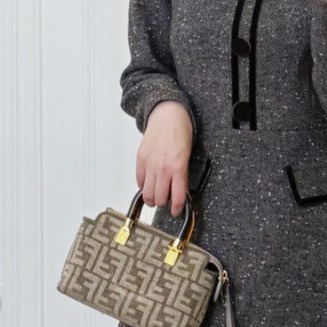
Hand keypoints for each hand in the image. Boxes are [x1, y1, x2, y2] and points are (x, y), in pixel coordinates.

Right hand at [136, 100, 192, 214]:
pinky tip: (148, 184)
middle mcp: (163, 169)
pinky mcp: (140, 160)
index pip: (176, 197)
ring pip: (147, 193)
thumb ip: (181, 174)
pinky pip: (139, 180)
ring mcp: (150, 165)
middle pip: (159, 199)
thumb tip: (178, 190)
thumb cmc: (180, 132)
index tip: (176, 211)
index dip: (176, 208)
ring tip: (155, 197)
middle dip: (163, 204)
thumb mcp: (187, 156)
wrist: (167, 115)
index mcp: (178, 168)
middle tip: (166, 202)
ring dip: (151, 198)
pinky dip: (143, 186)